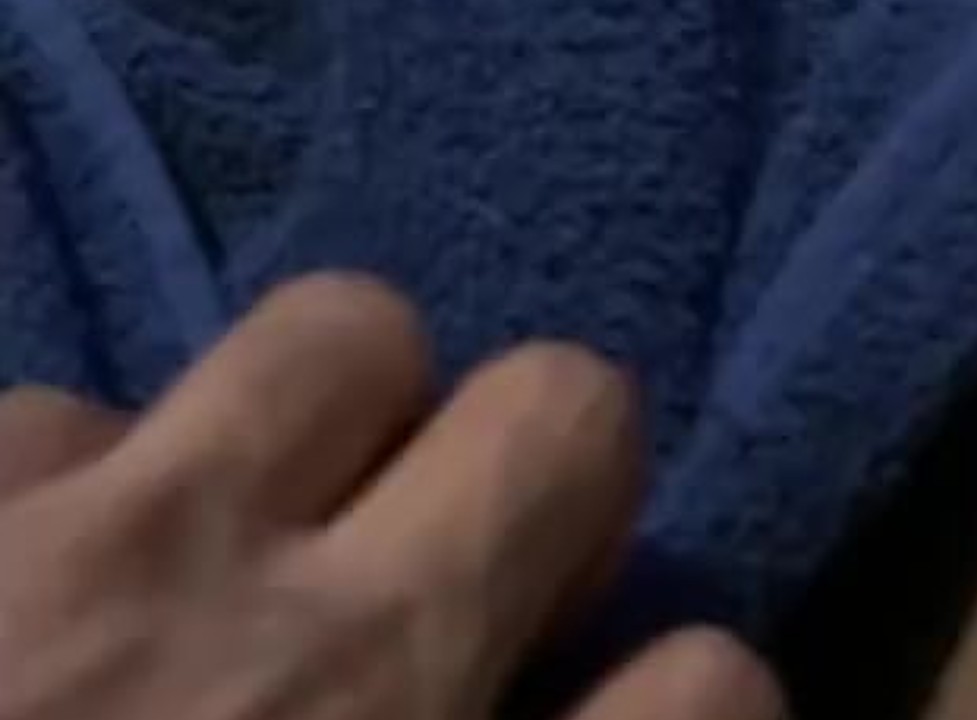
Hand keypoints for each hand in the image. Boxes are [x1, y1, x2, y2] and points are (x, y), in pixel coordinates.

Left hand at [0, 275, 783, 719]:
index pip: (720, 685)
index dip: (688, 698)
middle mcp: (326, 681)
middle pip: (568, 414)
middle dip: (548, 477)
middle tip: (458, 566)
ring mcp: (109, 568)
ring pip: (344, 333)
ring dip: (333, 424)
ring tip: (248, 535)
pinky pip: (57, 411)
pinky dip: (56, 500)